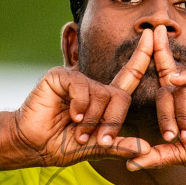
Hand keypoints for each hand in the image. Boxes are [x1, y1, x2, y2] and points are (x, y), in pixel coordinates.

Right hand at [9, 30, 156, 166]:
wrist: (32, 145)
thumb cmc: (61, 145)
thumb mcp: (95, 148)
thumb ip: (119, 146)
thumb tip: (147, 149)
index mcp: (103, 100)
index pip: (129, 77)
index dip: (142, 56)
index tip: (153, 35)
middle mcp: (92, 86)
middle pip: (119, 96)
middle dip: (113, 120)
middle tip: (99, 139)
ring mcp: (76, 79)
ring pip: (101, 94)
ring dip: (92, 119)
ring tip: (78, 132)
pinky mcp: (60, 76)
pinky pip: (81, 87)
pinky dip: (80, 106)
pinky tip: (71, 115)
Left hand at [127, 27, 185, 176]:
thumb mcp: (184, 155)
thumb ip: (158, 156)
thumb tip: (130, 164)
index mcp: (183, 108)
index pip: (163, 84)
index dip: (151, 62)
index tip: (138, 47)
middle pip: (168, 91)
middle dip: (165, 114)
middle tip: (172, 137)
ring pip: (184, 88)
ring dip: (181, 113)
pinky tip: (178, 79)